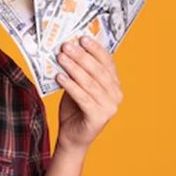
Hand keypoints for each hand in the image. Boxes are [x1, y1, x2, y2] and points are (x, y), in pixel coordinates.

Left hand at [54, 35, 122, 152]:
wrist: (71, 137)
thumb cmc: (74, 109)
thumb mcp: (77, 86)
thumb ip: (78, 71)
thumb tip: (68, 49)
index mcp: (114, 84)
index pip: (108, 62)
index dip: (95, 49)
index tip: (82, 38)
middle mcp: (116, 95)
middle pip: (98, 71)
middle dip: (82, 56)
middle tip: (67, 46)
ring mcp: (110, 107)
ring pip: (90, 83)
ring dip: (74, 68)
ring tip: (61, 57)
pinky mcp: (99, 117)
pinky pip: (83, 98)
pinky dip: (70, 86)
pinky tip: (59, 77)